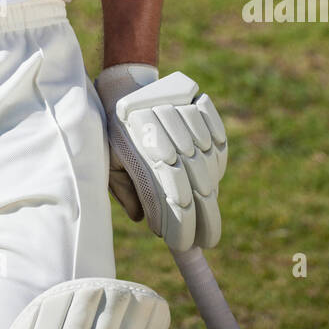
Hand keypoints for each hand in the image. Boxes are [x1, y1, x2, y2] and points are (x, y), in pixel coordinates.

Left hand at [94, 65, 227, 251]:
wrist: (125, 83)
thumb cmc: (114, 129)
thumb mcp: (110, 161)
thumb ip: (126, 190)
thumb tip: (145, 220)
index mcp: (136, 148)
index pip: (165, 196)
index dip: (179, 224)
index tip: (185, 245)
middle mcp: (162, 131)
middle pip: (192, 182)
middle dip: (202, 216)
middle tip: (207, 239)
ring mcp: (182, 115)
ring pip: (207, 161)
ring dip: (211, 190)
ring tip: (209, 211)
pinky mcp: (198, 104)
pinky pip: (217, 137)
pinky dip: (218, 159)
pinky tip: (213, 177)